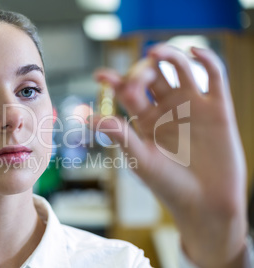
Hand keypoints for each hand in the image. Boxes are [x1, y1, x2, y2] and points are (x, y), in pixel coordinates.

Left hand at [89, 44, 247, 267]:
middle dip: (140, 72)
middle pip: (151, 76)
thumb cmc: (169, 186)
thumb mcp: (141, 159)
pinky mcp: (218, 108)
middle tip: (134, 82)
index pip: (127, 92)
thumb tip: (88, 117)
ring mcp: (192, 106)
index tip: (100, 76)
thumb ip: (120, 135)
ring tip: (154, 52)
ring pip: (179, 69)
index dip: (114, 81)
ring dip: (167, 55)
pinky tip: (194, 52)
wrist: (205, 205)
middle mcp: (167, 109)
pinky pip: (214, 77)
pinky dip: (207, 60)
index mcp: (145, 120)